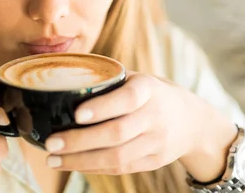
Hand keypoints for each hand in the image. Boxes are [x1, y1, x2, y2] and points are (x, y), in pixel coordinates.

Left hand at [43, 72, 236, 178]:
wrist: (193, 121)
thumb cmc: (153, 94)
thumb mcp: (139, 79)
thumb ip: (109, 80)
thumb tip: (62, 74)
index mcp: (149, 89)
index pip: (127, 99)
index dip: (102, 107)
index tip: (77, 114)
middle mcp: (155, 116)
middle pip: (117, 133)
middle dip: (79, 141)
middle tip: (51, 143)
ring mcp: (156, 142)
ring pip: (116, 157)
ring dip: (80, 161)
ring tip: (53, 159)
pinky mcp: (153, 162)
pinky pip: (120, 168)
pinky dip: (92, 168)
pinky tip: (73, 164)